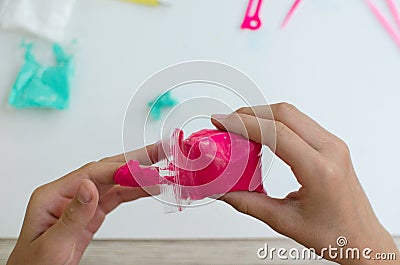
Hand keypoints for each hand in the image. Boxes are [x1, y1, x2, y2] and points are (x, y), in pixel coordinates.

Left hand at [7, 144, 159, 264]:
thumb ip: (72, 216)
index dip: (119, 169)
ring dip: (139, 177)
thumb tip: (89, 186)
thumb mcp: (51, 244)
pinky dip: (133, 192)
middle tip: (158, 153)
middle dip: (134, 161)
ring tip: (161, 171)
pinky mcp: (92, 214)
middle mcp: (68, 194)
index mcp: (53, 195)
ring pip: (114, 183)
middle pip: (106, 171)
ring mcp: (82, 203)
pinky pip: (115, 198)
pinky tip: (147, 189)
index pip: (91, 174)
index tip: (142, 169)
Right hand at [212, 103, 398, 264]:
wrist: (362, 237)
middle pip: (284, 114)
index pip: (276, 133)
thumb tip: (221, 190)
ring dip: (262, 115)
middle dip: (250, 114)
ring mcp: (333, 144)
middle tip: (226, 123)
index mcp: (320, 170)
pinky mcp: (332, 144)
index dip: (244, 123)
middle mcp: (331, 150)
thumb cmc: (334, 234)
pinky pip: (300, 122)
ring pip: (292, 114)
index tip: (221, 122)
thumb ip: (248, 203)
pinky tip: (261, 133)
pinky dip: (275, 122)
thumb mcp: (284, 221)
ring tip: (239, 127)